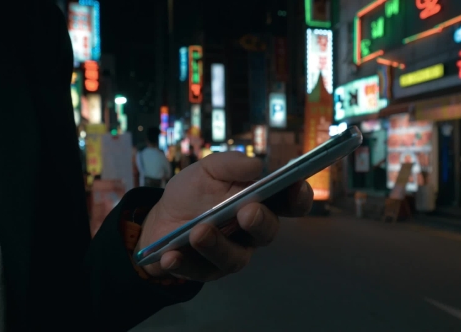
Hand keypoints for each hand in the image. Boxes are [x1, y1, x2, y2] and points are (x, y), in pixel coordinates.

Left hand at [136, 152, 313, 280]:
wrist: (161, 218)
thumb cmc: (193, 192)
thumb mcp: (207, 169)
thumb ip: (230, 164)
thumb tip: (256, 165)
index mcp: (260, 202)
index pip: (289, 203)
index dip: (299, 197)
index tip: (296, 186)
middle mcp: (252, 231)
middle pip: (267, 231)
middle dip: (260, 222)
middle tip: (246, 212)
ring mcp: (232, 253)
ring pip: (234, 257)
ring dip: (217, 245)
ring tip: (198, 232)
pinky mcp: (207, 271)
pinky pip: (199, 271)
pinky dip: (184, 262)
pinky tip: (171, 255)